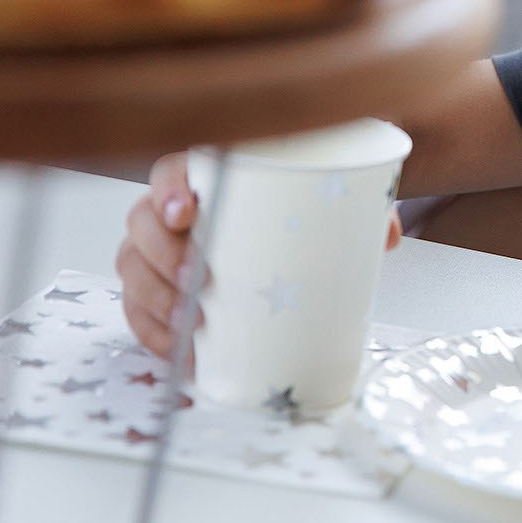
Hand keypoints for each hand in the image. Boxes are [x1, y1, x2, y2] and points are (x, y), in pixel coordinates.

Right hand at [115, 151, 401, 362]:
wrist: (297, 220)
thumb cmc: (302, 198)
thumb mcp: (332, 189)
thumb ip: (361, 204)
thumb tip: (388, 237)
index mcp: (206, 171)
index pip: (169, 170)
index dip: (168, 191)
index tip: (189, 213)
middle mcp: (172, 207)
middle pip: (142, 223)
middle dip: (163, 255)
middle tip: (200, 280)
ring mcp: (158, 248)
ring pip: (133, 267)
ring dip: (156, 298)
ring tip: (193, 322)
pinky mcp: (158, 288)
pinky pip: (137, 309)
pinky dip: (154, 333)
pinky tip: (179, 351)